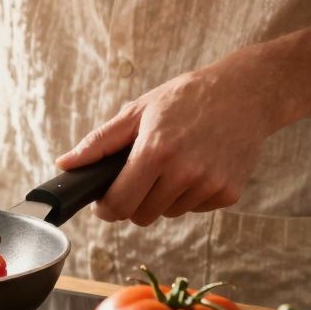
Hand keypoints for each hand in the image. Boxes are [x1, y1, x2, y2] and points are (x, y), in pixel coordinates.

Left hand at [56, 64, 279, 225]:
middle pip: (142, 216)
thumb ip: (99, 143)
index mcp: (155, 152)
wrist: (246, 93)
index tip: (104, 202)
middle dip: (134, 202)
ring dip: (163, 197)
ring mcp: (210, 185)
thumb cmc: (185, 99)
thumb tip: (64, 164)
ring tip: (173, 164)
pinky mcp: (229, 193)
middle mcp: (184, 173)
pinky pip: (195, 208)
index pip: (120, 204)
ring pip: (168, 213)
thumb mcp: (137, 112)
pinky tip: (197, 166)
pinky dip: (190, 195)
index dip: (106, 208)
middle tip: (139, 176)